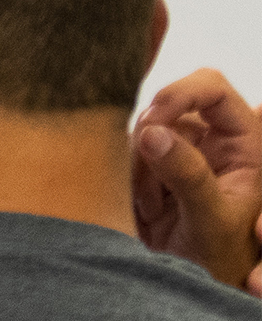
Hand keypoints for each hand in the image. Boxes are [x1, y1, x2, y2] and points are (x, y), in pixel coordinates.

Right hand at [131, 68, 261, 292]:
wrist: (193, 283)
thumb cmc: (221, 258)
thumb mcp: (210, 218)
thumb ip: (188, 174)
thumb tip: (152, 131)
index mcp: (245, 143)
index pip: (213, 89)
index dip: (182, 92)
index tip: (153, 117)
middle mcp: (215, 139)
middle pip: (171, 103)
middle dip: (153, 134)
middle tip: (149, 170)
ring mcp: (184, 150)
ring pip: (144, 129)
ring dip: (140, 165)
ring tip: (156, 206)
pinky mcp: (156, 165)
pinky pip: (127, 150)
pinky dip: (128, 176)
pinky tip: (147, 206)